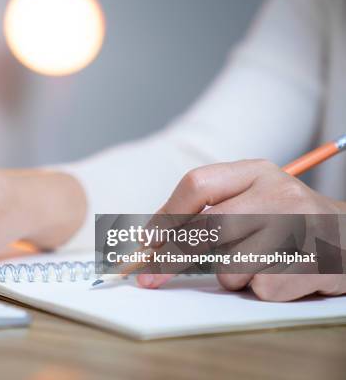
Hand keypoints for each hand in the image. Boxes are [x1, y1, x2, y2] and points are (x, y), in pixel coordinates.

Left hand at [137, 159, 345, 300]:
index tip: (147, 241)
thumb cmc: (286, 219)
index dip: (166, 215)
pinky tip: (282, 274)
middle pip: (208, 227)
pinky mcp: (314, 264)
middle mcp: (279, 193)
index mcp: (257, 172)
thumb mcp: (251, 197)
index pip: (198, 184)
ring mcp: (300, 228)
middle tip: (148, 276)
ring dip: (232, 275)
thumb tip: (153, 238)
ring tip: (259, 262)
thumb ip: (208, 209)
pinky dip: (260, 289)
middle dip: (172, 258)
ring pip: (231, 266)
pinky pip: (260, 289)